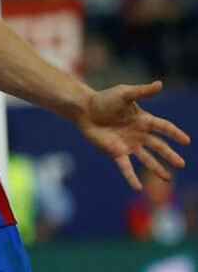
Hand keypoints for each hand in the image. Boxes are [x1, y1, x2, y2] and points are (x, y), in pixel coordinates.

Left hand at [75, 81, 190, 190]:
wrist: (84, 110)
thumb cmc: (104, 99)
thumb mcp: (124, 93)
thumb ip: (142, 91)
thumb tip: (160, 84)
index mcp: (143, 120)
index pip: (163, 128)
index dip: (175, 134)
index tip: (186, 141)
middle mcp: (139, 134)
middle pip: (158, 146)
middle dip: (170, 155)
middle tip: (182, 164)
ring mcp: (128, 144)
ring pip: (146, 159)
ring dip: (157, 168)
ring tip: (168, 178)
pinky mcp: (116, 152)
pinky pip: (126, 167)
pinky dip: (132, 177)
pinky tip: (138, 188)